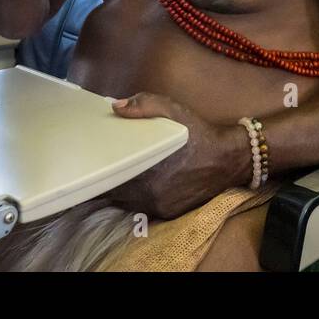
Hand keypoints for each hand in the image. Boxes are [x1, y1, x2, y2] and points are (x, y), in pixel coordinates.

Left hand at [108, 93, 252, 219]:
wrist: (229, 159)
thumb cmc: (198, 133)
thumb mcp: (173, 110)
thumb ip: (144, 106)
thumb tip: (115, 107)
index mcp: (146, 172)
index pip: (109, 182)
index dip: (97, 176)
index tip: (89, 167)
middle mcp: (150, 195)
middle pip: (115, 195)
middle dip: (107, 184)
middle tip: (101, 170)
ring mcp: (159, 207)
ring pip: (128, 204)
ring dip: (121, 193)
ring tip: (117, 177)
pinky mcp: (169, 213)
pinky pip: (144, 208)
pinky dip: (138, 199)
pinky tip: (140, 184)